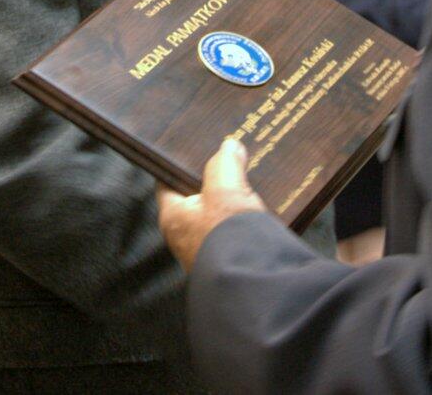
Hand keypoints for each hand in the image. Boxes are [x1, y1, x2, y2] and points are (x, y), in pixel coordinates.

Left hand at [157, 138, 268, 272]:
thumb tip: (229, 147)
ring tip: (251, 175)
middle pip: (196, 196)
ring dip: (233, 197)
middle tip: (230, 155)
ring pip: (218, 213)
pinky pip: (235, 229)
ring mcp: (208, 249)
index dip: (181, 161)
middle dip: (214, 178)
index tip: (197, 145)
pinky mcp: (230, 258)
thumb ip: (225, 163)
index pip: (168, 180)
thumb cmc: (228, 236)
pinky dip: (246, 216)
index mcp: (173, 215)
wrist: (255, 286)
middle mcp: (185, 235)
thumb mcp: (225, 189)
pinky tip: (263, 205)